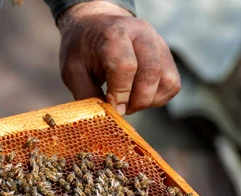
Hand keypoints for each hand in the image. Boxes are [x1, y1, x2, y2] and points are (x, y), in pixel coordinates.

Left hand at [57, 1, 180, 114]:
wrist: (95, 26)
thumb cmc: (82, 50)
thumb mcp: (72, 70)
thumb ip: (86, 94)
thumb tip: (102, 119)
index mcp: (114, 34)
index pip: (126, 66)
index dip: (120, 93)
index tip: (111, 108)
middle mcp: (142, 35)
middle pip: (151, 72)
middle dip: (136, 100)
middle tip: (121, 110)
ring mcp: (158, 43)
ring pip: (167, 80)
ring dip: (149, 100)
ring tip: (129, 103)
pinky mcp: (166, 55)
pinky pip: (172, 83)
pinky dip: (158, 98)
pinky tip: (138, 97)